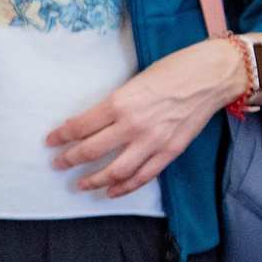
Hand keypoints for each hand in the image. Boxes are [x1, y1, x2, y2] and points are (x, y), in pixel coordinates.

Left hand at [46, 40, 237, 197]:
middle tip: (58, 165)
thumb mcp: (134, 81)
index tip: (51, 141)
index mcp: (120, 102)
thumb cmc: (173, 70)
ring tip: (81, 184)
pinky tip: (112, 191)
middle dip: (69, 160)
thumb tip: (86, 122)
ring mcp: (152, 142)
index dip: (61, 136)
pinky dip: (125, 187)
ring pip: (115, 171)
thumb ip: (112, 105)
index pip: (81, 126)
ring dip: (94, 180)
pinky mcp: (170, 152)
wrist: (210, 76)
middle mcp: (133, 125)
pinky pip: (143, 176)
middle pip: (91, 151)